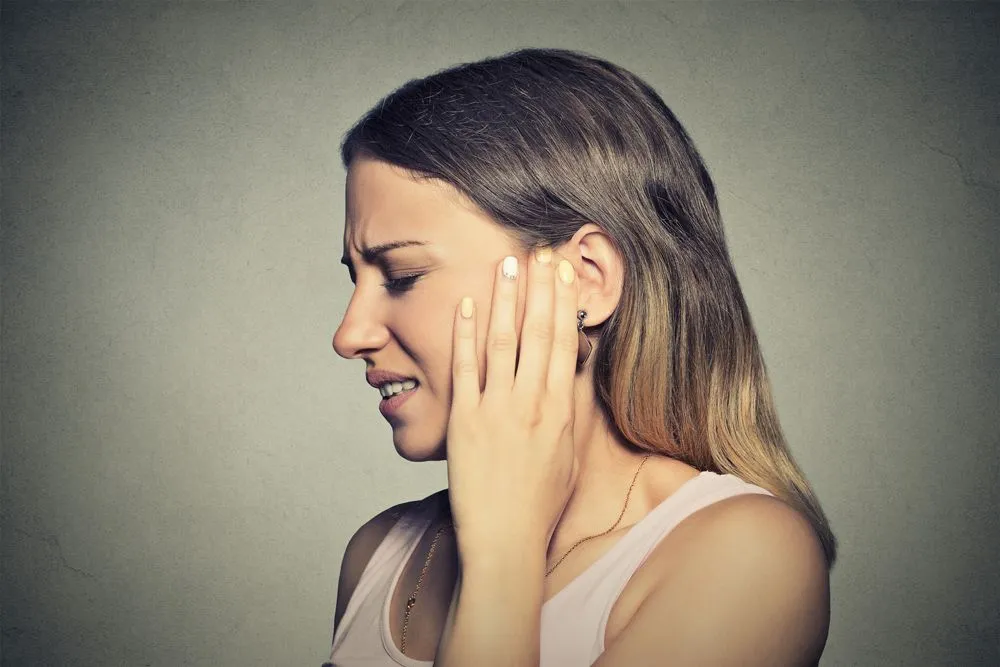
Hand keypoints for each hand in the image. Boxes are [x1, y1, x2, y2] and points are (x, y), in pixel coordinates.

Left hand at [445, 248, 580, 564]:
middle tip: (541, 249)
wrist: (506, 541)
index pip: (565, 343)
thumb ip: (570, 411)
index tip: (565, 271)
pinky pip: (465, 369)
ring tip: (508, 263)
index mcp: (560, 411)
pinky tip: (468, 305)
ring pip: (503, 342)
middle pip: (538, 333)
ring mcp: (496, 411)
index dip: (565, 303)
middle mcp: (531, 404)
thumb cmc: (540, 504)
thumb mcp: (568, 454)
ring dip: (506, 298)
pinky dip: (466, 335)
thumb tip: (573, 374)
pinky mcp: (464, 422)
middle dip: (541, 287)